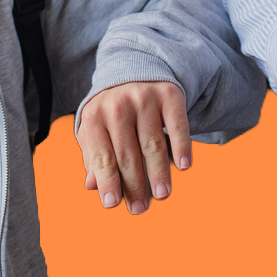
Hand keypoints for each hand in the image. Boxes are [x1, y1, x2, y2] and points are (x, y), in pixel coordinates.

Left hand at [77, 80, 191, 215]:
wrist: (134, 68)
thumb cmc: (111, 111)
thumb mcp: (95, 129)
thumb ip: (93, 158)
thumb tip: (93, 186)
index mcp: (94, 117)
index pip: (101, 156)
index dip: (107, 181)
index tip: (112, 204)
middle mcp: (118, 106)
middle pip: (127, 154)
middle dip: (134, 185)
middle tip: (140, 208)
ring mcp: (144, 99)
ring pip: (152, 144)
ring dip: (158, 172)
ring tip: (162, 195)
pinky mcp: (169, 95)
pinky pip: (177, 124)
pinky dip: (181, 146)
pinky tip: (184, 166)